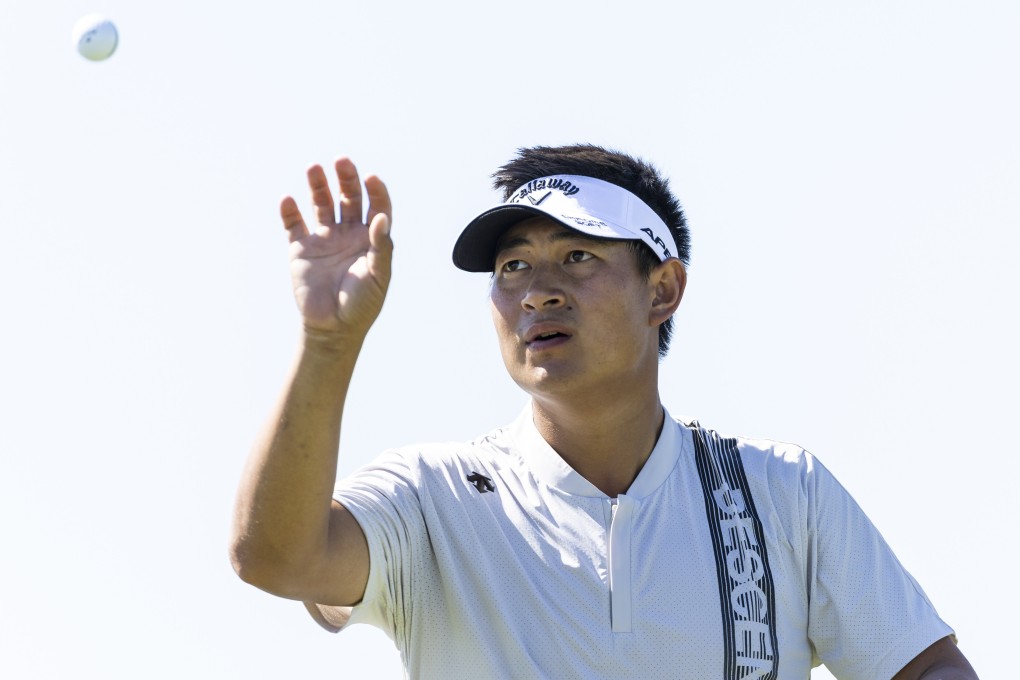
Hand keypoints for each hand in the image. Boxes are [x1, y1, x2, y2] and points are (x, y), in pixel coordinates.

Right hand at [280, 158, 392, 335]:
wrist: (332, 328)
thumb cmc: (361, 304)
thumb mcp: (378, 276)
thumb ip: (382, 247)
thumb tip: (381, 217)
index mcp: (371, 238)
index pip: (376, 205)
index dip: (375, 190)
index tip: (371, 178)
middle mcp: (348, 233)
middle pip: (348, 197)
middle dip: (346, 178)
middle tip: (341, 161)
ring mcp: (324, 239)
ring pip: (321, 203)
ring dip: (318, 185)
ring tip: (314, 169)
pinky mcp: (301, 249)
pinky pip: (294, 224)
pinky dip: (289, 211)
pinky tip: (288, 200)